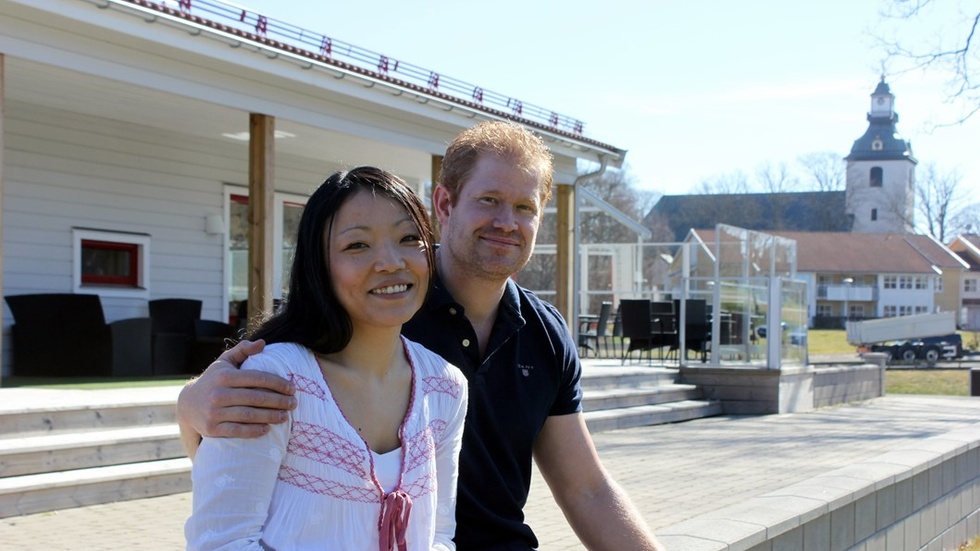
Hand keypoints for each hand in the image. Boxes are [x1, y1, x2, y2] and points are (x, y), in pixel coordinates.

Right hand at [177, 340, 296, 456]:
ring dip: (270, 416)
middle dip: (279, 401)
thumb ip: (243, 350)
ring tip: (285, 416)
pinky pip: (237, 431)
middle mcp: (218, 394)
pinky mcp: (212, 429)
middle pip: (256, 398)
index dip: (278, 384)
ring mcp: (214, 412)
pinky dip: (254, 430)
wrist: (187, 404)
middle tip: (294, 404)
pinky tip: (267, 428)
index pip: (257, 378)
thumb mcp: (224, 362)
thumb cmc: (214, 380)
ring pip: (248, 415)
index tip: (292, 388)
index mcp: (225, 376)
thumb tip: (263, 343)